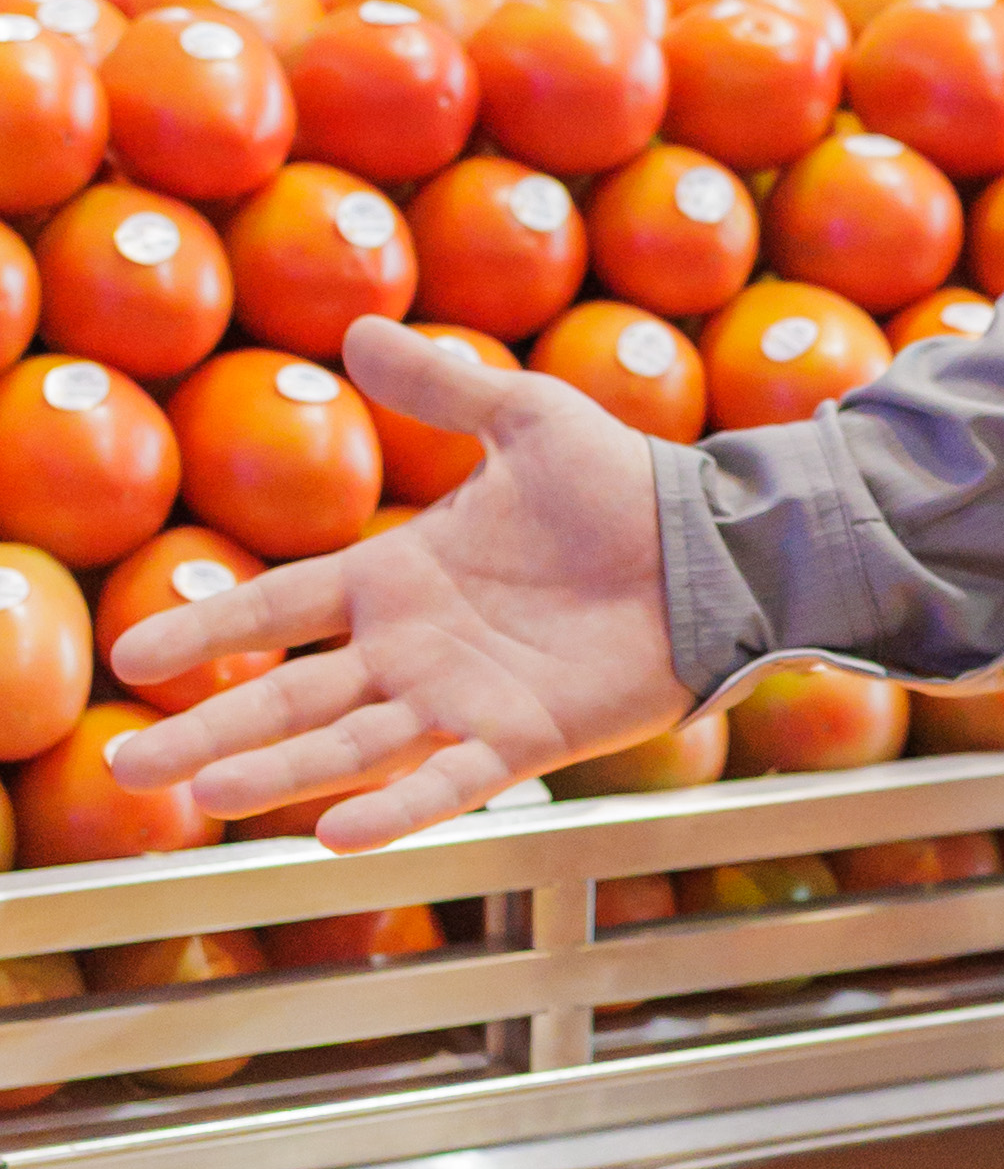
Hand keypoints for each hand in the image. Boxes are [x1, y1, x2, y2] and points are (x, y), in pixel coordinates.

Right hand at [107, 317, 688, 851]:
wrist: (714, 546)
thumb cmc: (624, 487)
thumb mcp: (524, 419)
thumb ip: (439, 387)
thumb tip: (355, 331)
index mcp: (399, 577)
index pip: (278, 610)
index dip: (207, 630)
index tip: (131, 660)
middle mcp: (414, 650)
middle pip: (288, 699)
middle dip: (208, 731)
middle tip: (125, 770)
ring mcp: (463, 700)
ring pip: (346, 747)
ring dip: (274, 773)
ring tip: (199, 794)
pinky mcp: (522, 740)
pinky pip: (448, 781)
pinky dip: (394, 809)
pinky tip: (332, 838)